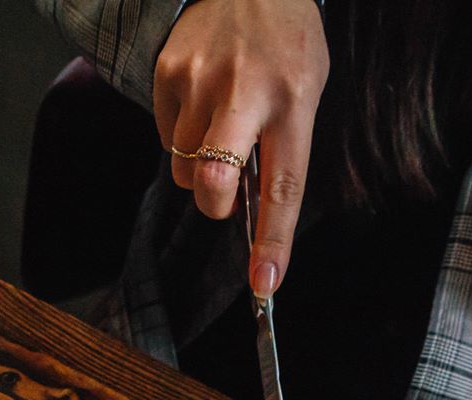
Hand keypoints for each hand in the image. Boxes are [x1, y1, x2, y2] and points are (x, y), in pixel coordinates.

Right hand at [153, 0, 328, 297]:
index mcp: (293, 102)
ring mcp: (198, 80)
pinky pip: (166, 140)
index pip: (282, 188)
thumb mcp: (306, 92)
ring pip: (185, 170)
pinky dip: (183, 141)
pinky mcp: (165, 73)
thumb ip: (283, 149)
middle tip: (225, 196)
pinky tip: (202, 109)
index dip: (272, 242)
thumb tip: (252, 211)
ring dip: (201, 172)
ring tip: (220, 133)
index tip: (265, 283)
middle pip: (213, 181)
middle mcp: (243, 92)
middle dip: (215, 206)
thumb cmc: (285, 45)